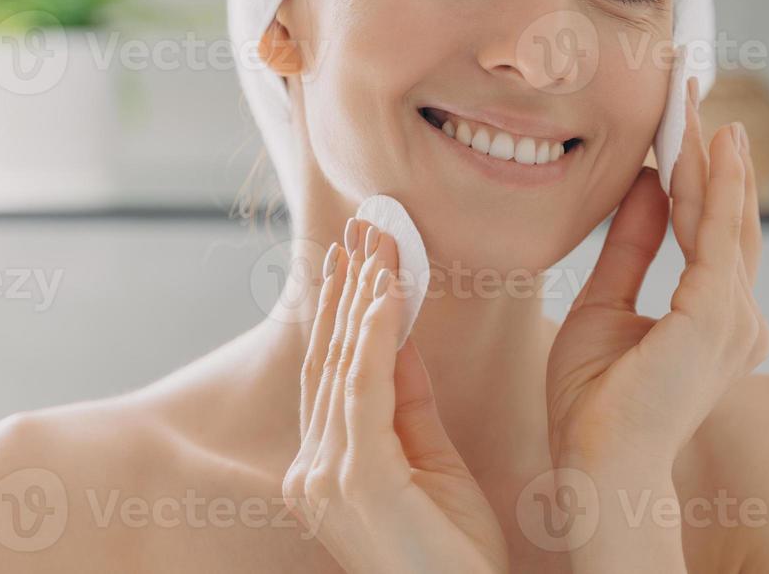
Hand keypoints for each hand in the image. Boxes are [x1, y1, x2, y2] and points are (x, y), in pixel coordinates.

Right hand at [282, 218, 507, 573]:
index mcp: (325, 470)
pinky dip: (372, 338)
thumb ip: (410, 405)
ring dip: (361, 299)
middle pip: (327, 360)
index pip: (331, 373)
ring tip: (379, 245)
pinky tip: (383, 296)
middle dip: (346, 289)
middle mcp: (313, 472)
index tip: (356, 257)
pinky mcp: (355, 482)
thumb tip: (398, 339)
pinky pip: (363, 392)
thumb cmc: (455, 561)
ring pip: (342, 367)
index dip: (341, 311)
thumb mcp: (434, 466)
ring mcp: (326, 479)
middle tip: (363, 229)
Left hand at [545, 76, 768, 469]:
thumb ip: (632, 247)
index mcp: (715, 320)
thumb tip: (646, 185)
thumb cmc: (595, 401)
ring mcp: (735, 319)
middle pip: (728, 215)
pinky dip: (717, 185)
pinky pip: (719, 235)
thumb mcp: (606, 303)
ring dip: (710, 154)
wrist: (595, 462)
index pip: (712, 230)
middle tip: (693, 87)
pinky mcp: (717, 316)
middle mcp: (738, 319)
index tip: (686, 121)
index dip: (701, 173)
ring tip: (696, 98)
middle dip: (710, 150)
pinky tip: (714, 143)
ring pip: (724, 217)